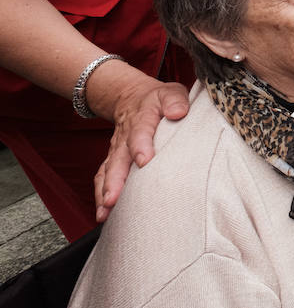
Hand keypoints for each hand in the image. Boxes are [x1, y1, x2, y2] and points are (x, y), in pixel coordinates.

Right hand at [91, 67, 190, 222]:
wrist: (132, 98)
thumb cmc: (158, 100)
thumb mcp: (170, 92)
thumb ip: (175, 101)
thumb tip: (179, 112)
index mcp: (142, 118)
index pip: (140, 131)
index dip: (141, 146)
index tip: (144, 161)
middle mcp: (125, 136)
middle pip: (118, 158)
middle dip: (115, 180)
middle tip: (114, 198)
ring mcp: (116, 149)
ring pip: (107, 171)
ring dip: (105, 191)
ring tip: (105, 212)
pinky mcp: (112, 160)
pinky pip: (103, 178)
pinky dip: (100, 196)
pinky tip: (102, 215)